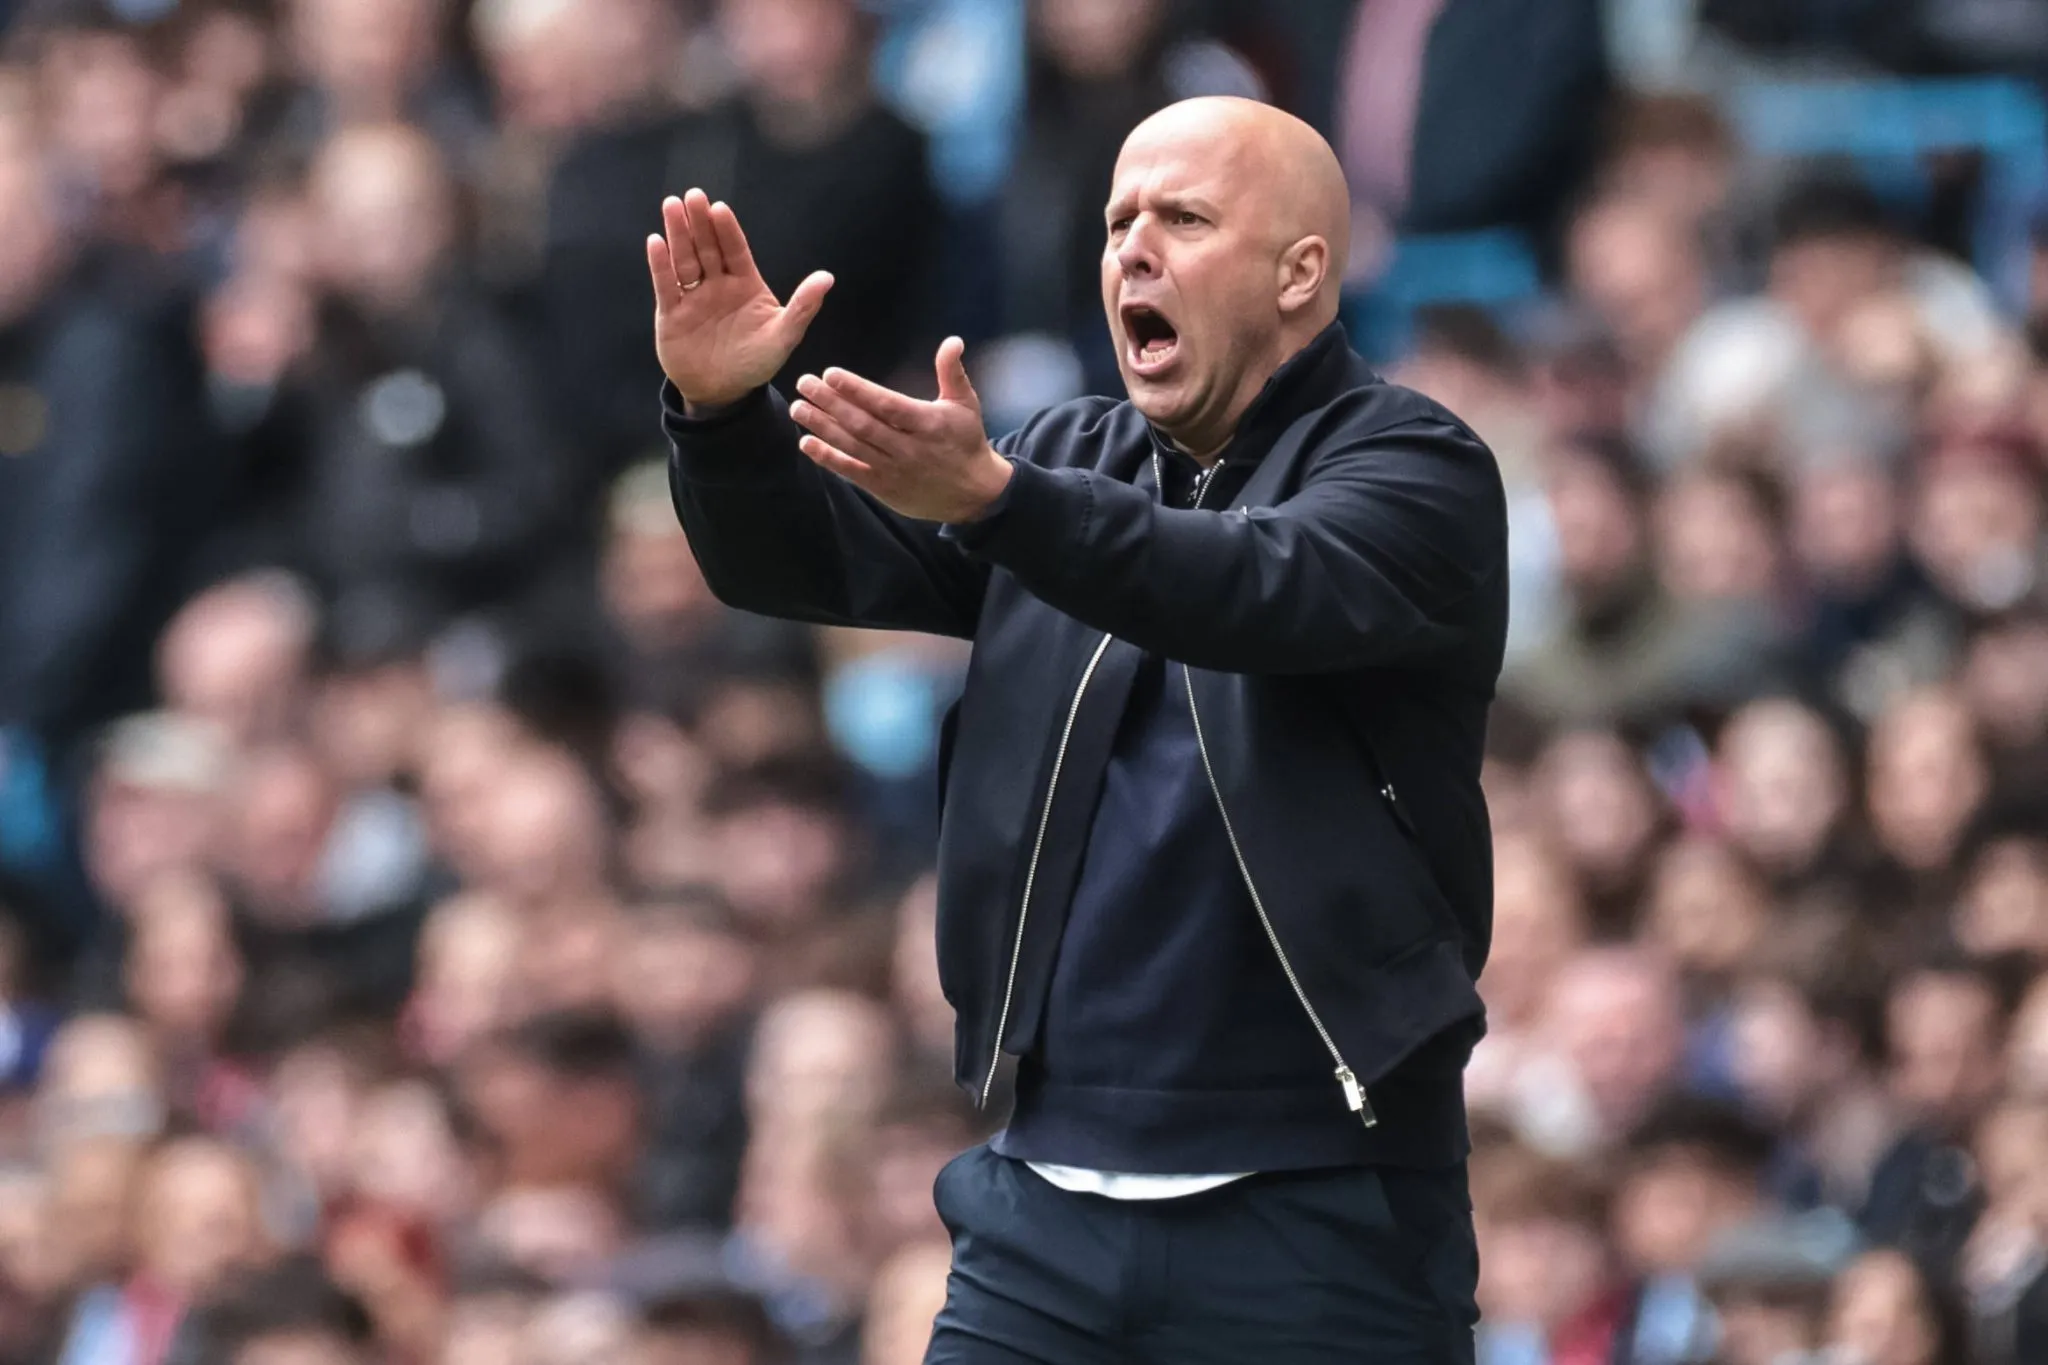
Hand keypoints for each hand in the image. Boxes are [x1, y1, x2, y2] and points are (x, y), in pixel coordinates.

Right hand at [647, 188, 833, 408]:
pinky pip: (666, 285)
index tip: (720, 208)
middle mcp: (717, 284)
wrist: (724, 392)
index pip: (735, 250)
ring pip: (685, 260)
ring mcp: (694, 296)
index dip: (727, 230)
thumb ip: (803, 306)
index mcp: (745, 283)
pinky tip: (656, 241)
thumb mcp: (784, 336)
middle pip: (707, 247)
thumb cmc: (757, 362)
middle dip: (700, 222)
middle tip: (693, 196)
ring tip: (671, 206)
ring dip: (678, 234)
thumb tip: (828, 277)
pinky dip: (661, 265)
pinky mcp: (672, 313)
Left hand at [789, 337, 1014, 522]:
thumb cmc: (965, 441)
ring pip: (852, 446)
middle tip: (804, 383)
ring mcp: (893, 470)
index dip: (857, 390)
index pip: (886, 405)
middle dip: (830, 403)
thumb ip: (952, 372)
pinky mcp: (883, 487)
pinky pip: (851, 472)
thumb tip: (952, 340)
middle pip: (862, 424)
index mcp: (926, 423)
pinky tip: (807, 442)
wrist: (973, 493)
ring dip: (822, 427)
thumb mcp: (966, 405)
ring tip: (799, 408)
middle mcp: (907, 448)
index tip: (831, 374)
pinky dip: (828, 458)